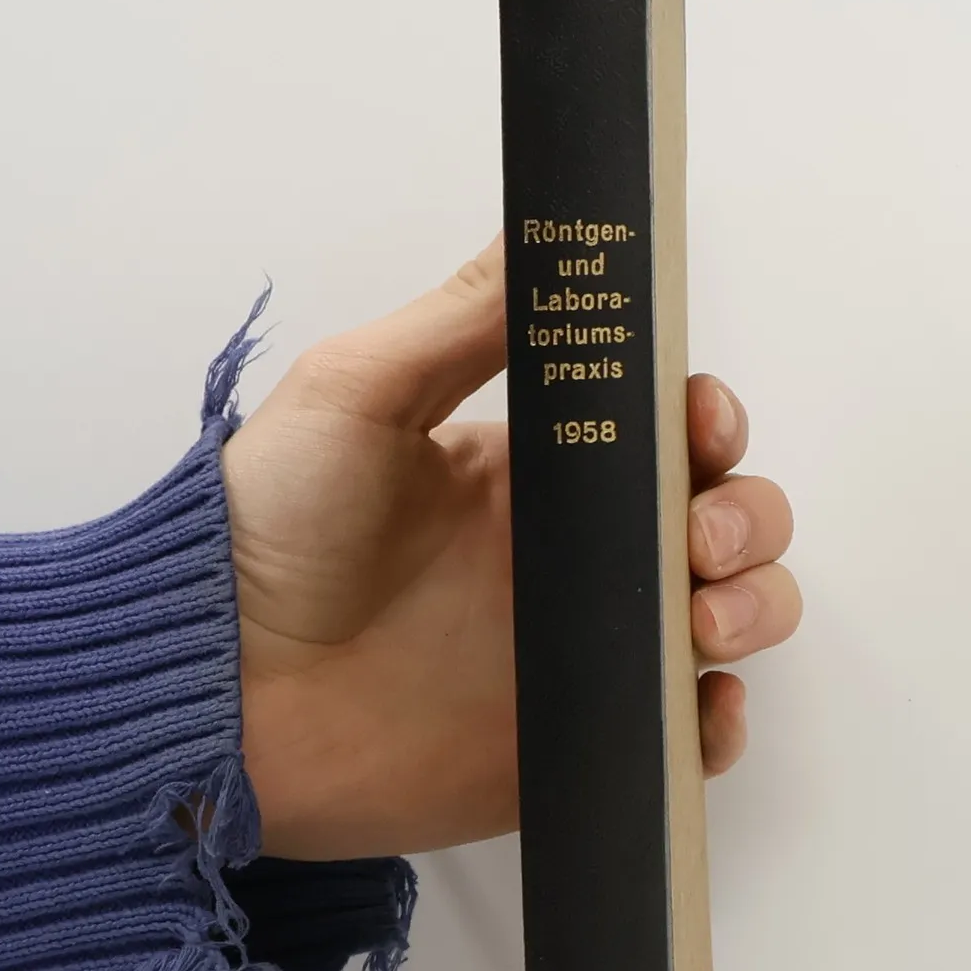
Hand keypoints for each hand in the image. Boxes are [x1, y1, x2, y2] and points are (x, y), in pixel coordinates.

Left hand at [219, 237, 800, 858]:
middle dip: (748, 521)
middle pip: (720, 525)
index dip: (710, 427)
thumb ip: (463, 318)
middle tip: (698, 542)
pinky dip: (715, 725)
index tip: (702, 426)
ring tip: (704, 622)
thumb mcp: (359, 391)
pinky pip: (681, 737)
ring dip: (754, 608)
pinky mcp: (568, 746)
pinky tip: (701, 708)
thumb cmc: (268, 535)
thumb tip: (549, 224)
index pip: (667, 437)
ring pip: (725, 621)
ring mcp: (576, 656)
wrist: (216, 693)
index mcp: (532, 475)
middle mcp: (568, 561)